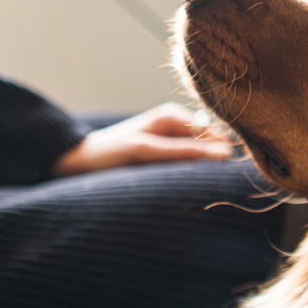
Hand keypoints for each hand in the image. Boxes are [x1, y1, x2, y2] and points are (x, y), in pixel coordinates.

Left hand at [53, 103, 231, 176]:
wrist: (76, 164)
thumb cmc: (107, 153)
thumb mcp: (146, 151)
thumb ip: (184, 151)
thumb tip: (226, 154)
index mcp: (175, 116)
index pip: (216, 135)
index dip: (225, 154)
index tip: (230, 177)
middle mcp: (177, 127)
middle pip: (212, 147)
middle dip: (217, 166)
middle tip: (218, 187)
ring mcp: (172, 144)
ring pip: (202, 161)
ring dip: (204, 175)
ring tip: (205, 190)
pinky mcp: (166, 161)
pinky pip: (189, 170)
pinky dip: (192, 179)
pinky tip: (191, 190)